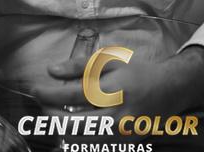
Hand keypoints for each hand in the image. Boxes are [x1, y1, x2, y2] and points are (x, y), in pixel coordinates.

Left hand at [28, 48, 203, 140]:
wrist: (168, 90)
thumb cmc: (137, 71)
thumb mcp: (110, 60)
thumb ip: (80, 65)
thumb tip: (51, 70)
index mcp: (113, 90)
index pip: (72, 96)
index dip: (49, 94)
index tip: (36, 89)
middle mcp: (116, 115)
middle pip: (73, 125)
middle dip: (50, 116)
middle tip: (42, 105)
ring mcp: (119, 134)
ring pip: (80, 141)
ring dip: (61, 130)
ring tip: (53, 115)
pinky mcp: (122, 144)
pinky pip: (92, 146)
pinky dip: (76, 139)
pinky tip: (70, 128)